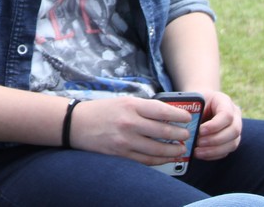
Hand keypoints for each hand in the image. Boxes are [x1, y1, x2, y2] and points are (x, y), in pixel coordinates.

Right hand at [67, 95, 202, 164]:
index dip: (178, 116)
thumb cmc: (101, 110)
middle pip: (163, 131)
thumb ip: (143, 108)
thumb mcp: (122, 101)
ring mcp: (125, 141)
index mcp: (130, 105)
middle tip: (187, 135)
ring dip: (172, 150)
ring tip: (181, 149)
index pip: (161, 110)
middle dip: (179, 134)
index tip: (187, 119)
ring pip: (157, 149)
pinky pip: (145, 160)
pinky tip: (166, 158)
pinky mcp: (121, 154)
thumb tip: (167, 115)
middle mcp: (129, 123)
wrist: (76, 123)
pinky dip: (159, 160)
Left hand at [191, 90, 242, 159]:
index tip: (200, 131)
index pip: (227, 115)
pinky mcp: (231, 141)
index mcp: (224, 101)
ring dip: (214, 150)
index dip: (215, 125)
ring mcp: (235, 129)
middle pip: (234, 131)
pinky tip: (201, 154)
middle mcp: (235, 115)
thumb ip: (191, 109)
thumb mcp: (193, 101)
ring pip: (232, 143)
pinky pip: (227, 151)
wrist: (199, 105)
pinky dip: (213, 155)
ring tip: (197, 152)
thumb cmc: (195, 102)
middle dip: (215, 139)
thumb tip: (184, 123)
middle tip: (198, 143)